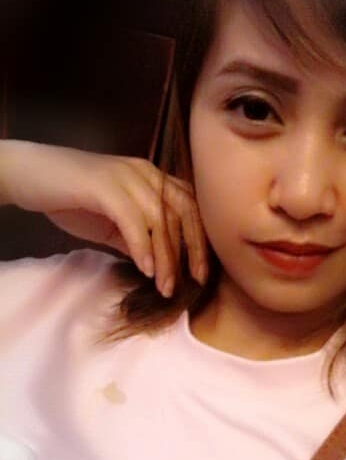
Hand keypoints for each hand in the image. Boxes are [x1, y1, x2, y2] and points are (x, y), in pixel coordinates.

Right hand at [0, 140, 206, 296]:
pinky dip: (142, 247)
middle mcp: (146, 173)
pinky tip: (145, 270)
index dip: (201, 240)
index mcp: (153, 178)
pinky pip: (133, 221)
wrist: (28, 176)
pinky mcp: (105, 186)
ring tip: (165, 286)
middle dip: (194, 249)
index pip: (191, 208)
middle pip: (185, 212)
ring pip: (160, 220)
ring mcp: (127, 177)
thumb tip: (160, 265)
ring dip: (166, 257)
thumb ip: (139, 239)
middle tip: (196, 281)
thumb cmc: (72, 199)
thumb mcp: (114, 225)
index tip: (202, 272)